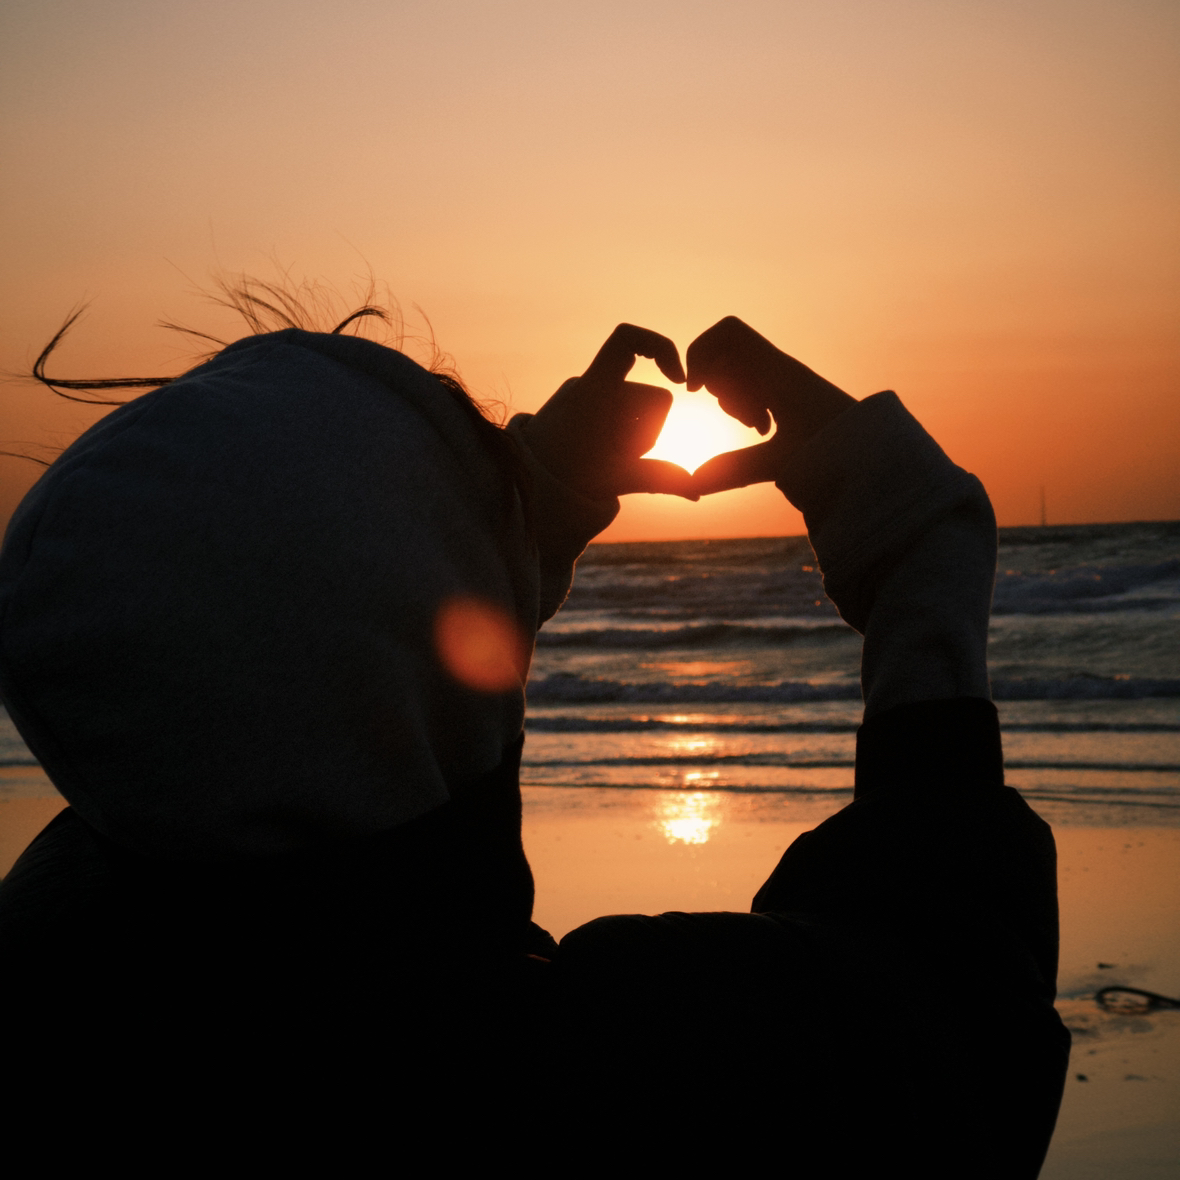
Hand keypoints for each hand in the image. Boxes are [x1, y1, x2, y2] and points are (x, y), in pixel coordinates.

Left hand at [521, 324, 697, 500]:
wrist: (525, 484)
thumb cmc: (565, 480)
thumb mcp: (614, 479)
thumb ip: (658, 479)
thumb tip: (697, 492)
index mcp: (594, 391)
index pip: (627, 339)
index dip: (660, 346)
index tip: (678, 379)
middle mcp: (590, 384)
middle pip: (650, 397)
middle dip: (648, 429)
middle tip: (618, 457)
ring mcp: (587, 394)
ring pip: (638, 409)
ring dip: (635, 434)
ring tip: (606, 456)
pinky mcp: (584, 405)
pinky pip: (622, 412)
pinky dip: (624, 433)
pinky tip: (605, 453)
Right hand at [685, 317, 856, 494]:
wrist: (883, 454)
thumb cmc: (840, 454)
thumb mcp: (782, 464)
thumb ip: (733, 470)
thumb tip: (690, 484)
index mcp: (778, 371)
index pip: (727, 332)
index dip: (701, 353)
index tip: (697, 391)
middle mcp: (781, 369)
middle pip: (726, 355)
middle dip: (720, 387)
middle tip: (745, 421)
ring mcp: (786, 380)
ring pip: (740, 373)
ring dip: (735, 399)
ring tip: (760, 429)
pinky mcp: (792, 395)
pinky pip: (757, 386)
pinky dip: (749, 406)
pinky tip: (764, 431)